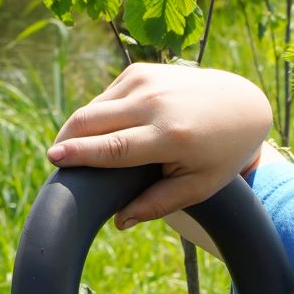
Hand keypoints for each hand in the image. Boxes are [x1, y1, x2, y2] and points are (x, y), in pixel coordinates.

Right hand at [47, 64, 272, 225]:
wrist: (240, 104)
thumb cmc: (220, 153)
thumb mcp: (198, 186)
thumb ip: (158, 204)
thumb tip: (119, 221)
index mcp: (169, 135)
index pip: (113, 146)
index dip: (80, 154)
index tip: (53, 159)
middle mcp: (154, 103)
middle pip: (91, 120)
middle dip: (67, 140)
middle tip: (54, 162)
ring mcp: (145, 81)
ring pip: (94, 108)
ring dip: (79, 130)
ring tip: (77, 153)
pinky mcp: (139, 72)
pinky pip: (105, 98)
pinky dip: (97, 117)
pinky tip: (102, 134)